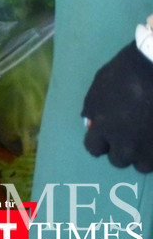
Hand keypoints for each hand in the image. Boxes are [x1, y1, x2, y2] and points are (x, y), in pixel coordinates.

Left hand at [84, 37, 152, 170]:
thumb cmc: (126, 73)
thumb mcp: (98, 87)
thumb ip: (93, 109)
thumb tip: (91, 125)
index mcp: (103, 129)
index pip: (93, 149)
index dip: (99, 141)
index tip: (106, 134)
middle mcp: (126, 144)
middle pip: (118, 160)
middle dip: (121, 149)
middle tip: (128, 134)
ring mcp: (149, 148)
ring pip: (142, 165)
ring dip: (142, 154)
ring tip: (146, 137)